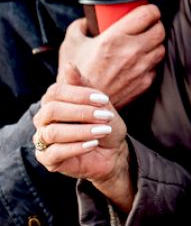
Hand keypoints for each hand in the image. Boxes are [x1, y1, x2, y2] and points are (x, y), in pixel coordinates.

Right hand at [33, 64, 134, 211]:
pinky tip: (93, 144)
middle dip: (82, 113)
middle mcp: (43, 119)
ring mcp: (42, 139)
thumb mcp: (100, 103)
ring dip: (82, 131)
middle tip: (105, 116)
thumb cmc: (104, 123)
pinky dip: (77, 147)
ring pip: (52, 132)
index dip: (79, 94)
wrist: (113, 150)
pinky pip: (54, 152)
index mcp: (53, 101)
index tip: (104, 99)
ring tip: (103, 131)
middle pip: (52, 110)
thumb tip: (69, 65)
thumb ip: (83, 85)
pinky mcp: (47, 159)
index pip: (55, 92)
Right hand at [58, 5, 165, 107]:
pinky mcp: (145, 82)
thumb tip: (88, 20)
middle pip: (160, 30)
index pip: (147, 14)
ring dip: (154, 44)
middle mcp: (132, 51)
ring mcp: (140, 68)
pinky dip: (150, 62)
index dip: (150, 10)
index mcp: (115, 38)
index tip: (147, 11)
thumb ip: (79, 26)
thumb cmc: (76, 75)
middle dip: (155, 25)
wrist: (82, 106)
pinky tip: (139, 61)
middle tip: (147, 26)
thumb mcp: (71, 44)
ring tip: (143, 43)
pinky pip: (156, 66)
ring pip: (161, 48)